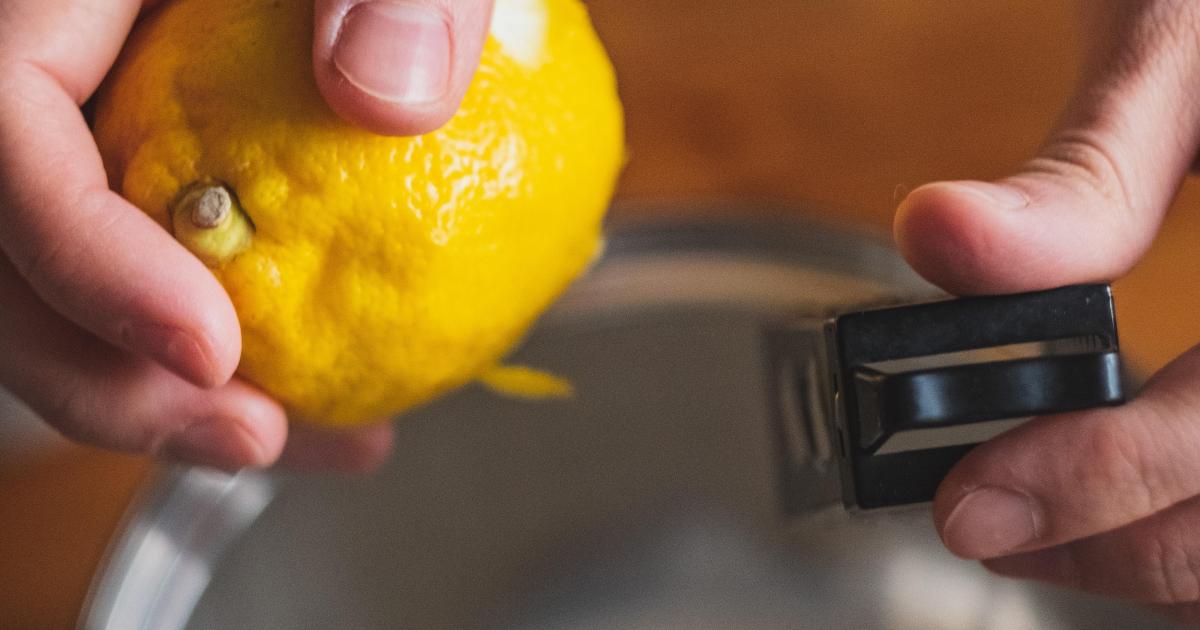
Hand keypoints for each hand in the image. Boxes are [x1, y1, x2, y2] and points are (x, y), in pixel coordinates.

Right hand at [0, 0, 492, 470]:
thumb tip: (390, 94)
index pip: (0, 132)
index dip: (80, 258)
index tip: (215, 344)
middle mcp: (58, 65)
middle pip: (7, 256)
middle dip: (111, 378)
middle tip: (259, 437)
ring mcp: (98, 119)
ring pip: (67, 289)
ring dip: (173, 397)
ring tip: (321, 439)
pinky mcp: (158, 162)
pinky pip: (155, 268)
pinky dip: (236, 346)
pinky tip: (335, 390)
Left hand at [895, 0, 1199, 621]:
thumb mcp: (1182, 52)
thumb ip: (1084, 173)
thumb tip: (941, 239)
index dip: (1105, 482)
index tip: (978, 504)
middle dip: (1109, 542)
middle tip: (978, 523)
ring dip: (1145, 553)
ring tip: (1026, 530)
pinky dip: (1182, 521)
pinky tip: (1107, 506)